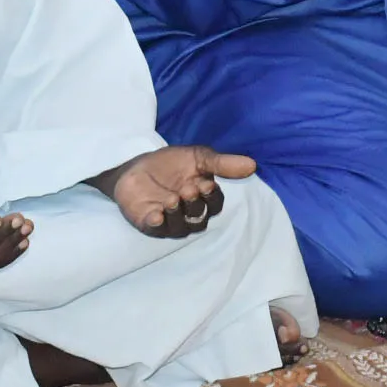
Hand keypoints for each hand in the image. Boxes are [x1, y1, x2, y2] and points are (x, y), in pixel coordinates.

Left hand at [106, 145, 256, 237]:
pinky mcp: (149, 224)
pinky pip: (156, 229)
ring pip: (180, 227)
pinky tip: (156, 214)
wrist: (134, 166)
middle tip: (187, 189)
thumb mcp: (196, 157)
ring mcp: (169, 221)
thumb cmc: (169, 163)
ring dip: (178, 214)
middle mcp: (188, 214)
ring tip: (171, 199)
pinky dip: (157, 223)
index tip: (206, 183)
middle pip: (199, 218)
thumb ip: (221, 163)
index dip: (212, 197)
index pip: (215, 205)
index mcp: (203, 198)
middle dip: (195, 204)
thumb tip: (252, 165)